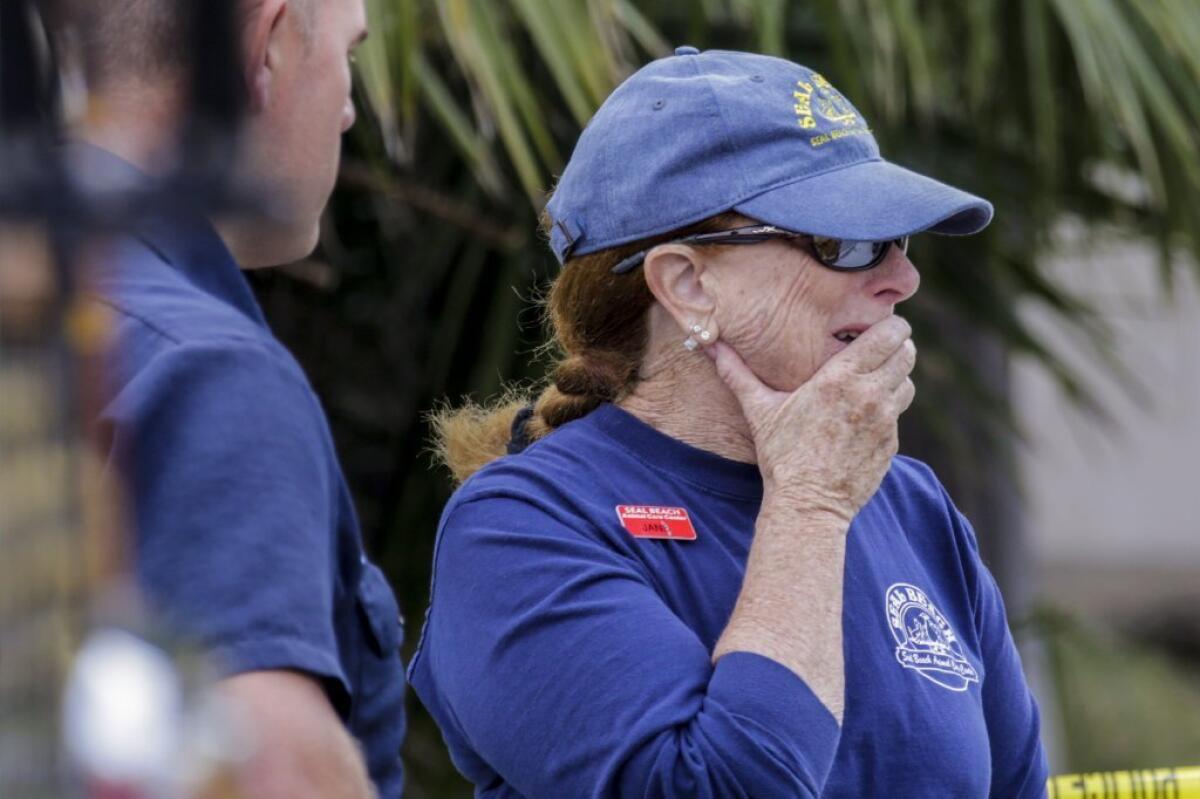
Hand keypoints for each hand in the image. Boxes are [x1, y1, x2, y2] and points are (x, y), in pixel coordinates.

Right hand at [709, 316, 915, 522]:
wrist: (808, 505)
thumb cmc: (781, 456)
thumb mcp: (759, 411)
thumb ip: (737, 374)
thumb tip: (710, 346)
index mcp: (840, 378)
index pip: (890, 334)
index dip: (890, 326)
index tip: (875, 329)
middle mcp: (869, 395)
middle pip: (906, 352)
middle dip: (895, 347)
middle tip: (877, 350)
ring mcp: (884, 421)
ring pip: (906, 382)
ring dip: (894, 378)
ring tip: (871, 382)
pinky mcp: (890, 444)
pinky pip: (898, 415)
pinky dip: (886, 410)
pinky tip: (861, 418)